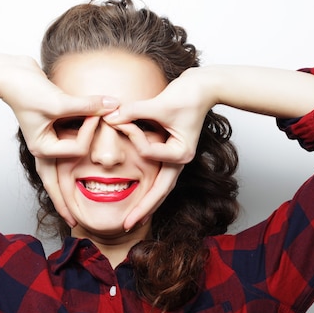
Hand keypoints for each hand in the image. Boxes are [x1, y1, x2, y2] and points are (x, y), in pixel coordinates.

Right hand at [0, 56, 118, 225]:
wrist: (10, 74)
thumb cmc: (26, 89)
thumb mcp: (57, 100)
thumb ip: (87, 105)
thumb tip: (113, 105)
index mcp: (42, 148)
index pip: (76, 150)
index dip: (89, 131)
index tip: (98, 112)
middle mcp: (44, 149)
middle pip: (55, 183)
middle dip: (65, 202)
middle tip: (74, 222)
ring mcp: (47, 142)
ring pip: (59, 171)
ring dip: (67, 185)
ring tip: (74, 206)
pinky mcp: (51, 132)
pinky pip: (65, 150)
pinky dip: (74, 156)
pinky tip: (79, 167)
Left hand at [104, 67, 217, 229]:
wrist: (204, 87)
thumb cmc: (187, 94)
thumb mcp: (159, 103)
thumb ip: (133, 112)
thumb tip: (109, 117)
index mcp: (181, 152)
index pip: (149, 154)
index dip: (133, 137)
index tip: (117, 120)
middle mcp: (180, 160)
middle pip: (160, 191)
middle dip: (143, 209)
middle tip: (127, 225)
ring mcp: (177, 159)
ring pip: (161, 189)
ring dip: (147, 204)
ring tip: (133, 220)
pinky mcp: (171, 153)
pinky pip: (158, 176)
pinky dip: (149, 189)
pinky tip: (139, 199)